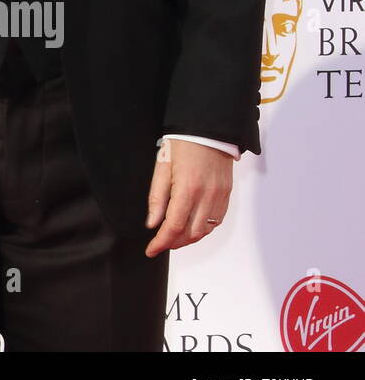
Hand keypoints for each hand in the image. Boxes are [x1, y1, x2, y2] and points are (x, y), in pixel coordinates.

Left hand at [145, 137, 232, 256]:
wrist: (209, 129)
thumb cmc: (183, 143)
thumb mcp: (162, 166)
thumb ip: (157, 197)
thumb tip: (152, 223)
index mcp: (187, 189)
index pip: (173, 226)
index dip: (161, 242)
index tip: (151, 250)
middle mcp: (206, 196)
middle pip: (191, 233)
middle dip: (174, 243)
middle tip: (160, 244)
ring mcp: (219, 196)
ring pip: (205, 230)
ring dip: (189, 239)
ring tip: (174, 238)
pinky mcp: (227, 194)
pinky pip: (216, 221)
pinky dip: (203, 229)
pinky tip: (192, 227)